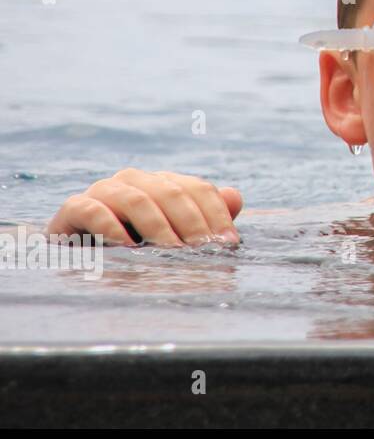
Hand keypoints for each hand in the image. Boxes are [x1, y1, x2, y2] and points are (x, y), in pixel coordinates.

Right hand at [45, 169, 242, 246]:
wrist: (84, 258)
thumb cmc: (138, 248)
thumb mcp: (175, 236)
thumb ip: (205, 218)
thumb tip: (235, 196)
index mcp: (163, 183)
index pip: (198, 189)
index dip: (216, 215)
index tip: (228, 243)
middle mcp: (135, 180)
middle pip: (171, 192)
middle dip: (191, 222)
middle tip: (203, 251)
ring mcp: (103, 191)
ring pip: (136, 199)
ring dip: (157, 226)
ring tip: (171, 252)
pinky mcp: (73, 208)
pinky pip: (91, 209)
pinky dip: (110, 225)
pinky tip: (126, 246)